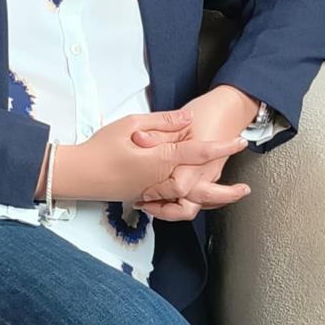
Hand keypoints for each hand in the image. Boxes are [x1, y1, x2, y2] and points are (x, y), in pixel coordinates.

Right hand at [43, 108, 246, 207]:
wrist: (79, 174)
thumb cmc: (102, 146)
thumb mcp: (131, 124)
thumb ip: (163, 122)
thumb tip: (188, 118)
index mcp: (160, 159)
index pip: (199, 151)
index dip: (222, 146)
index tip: (239, 141)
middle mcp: (161, 181)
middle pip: (201, 189)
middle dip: (225, 191)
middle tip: (245, 188)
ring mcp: (154, 193)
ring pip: (189, 203)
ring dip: (210, 201)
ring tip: (226, 197)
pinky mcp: (146, 199)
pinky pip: (173, 206)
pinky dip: (188, 204)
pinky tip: (195, 198)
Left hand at [130, 86, 258, 219]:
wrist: (231, 109)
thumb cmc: (208, 113)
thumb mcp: (179, 120)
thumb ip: (158, 133)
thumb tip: (139, 139)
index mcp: (197, 161)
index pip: (177, 187)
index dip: (157, 192)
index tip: (142, 190)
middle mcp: (205, 174)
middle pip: (187, 208)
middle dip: (164, 210)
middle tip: (146, 203)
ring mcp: (209, 177)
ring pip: (194, 208)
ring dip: (173, 212)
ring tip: (153, 207)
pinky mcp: (211, 177)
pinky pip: (200, 200)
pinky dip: (184, 203)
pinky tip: (168, 199)